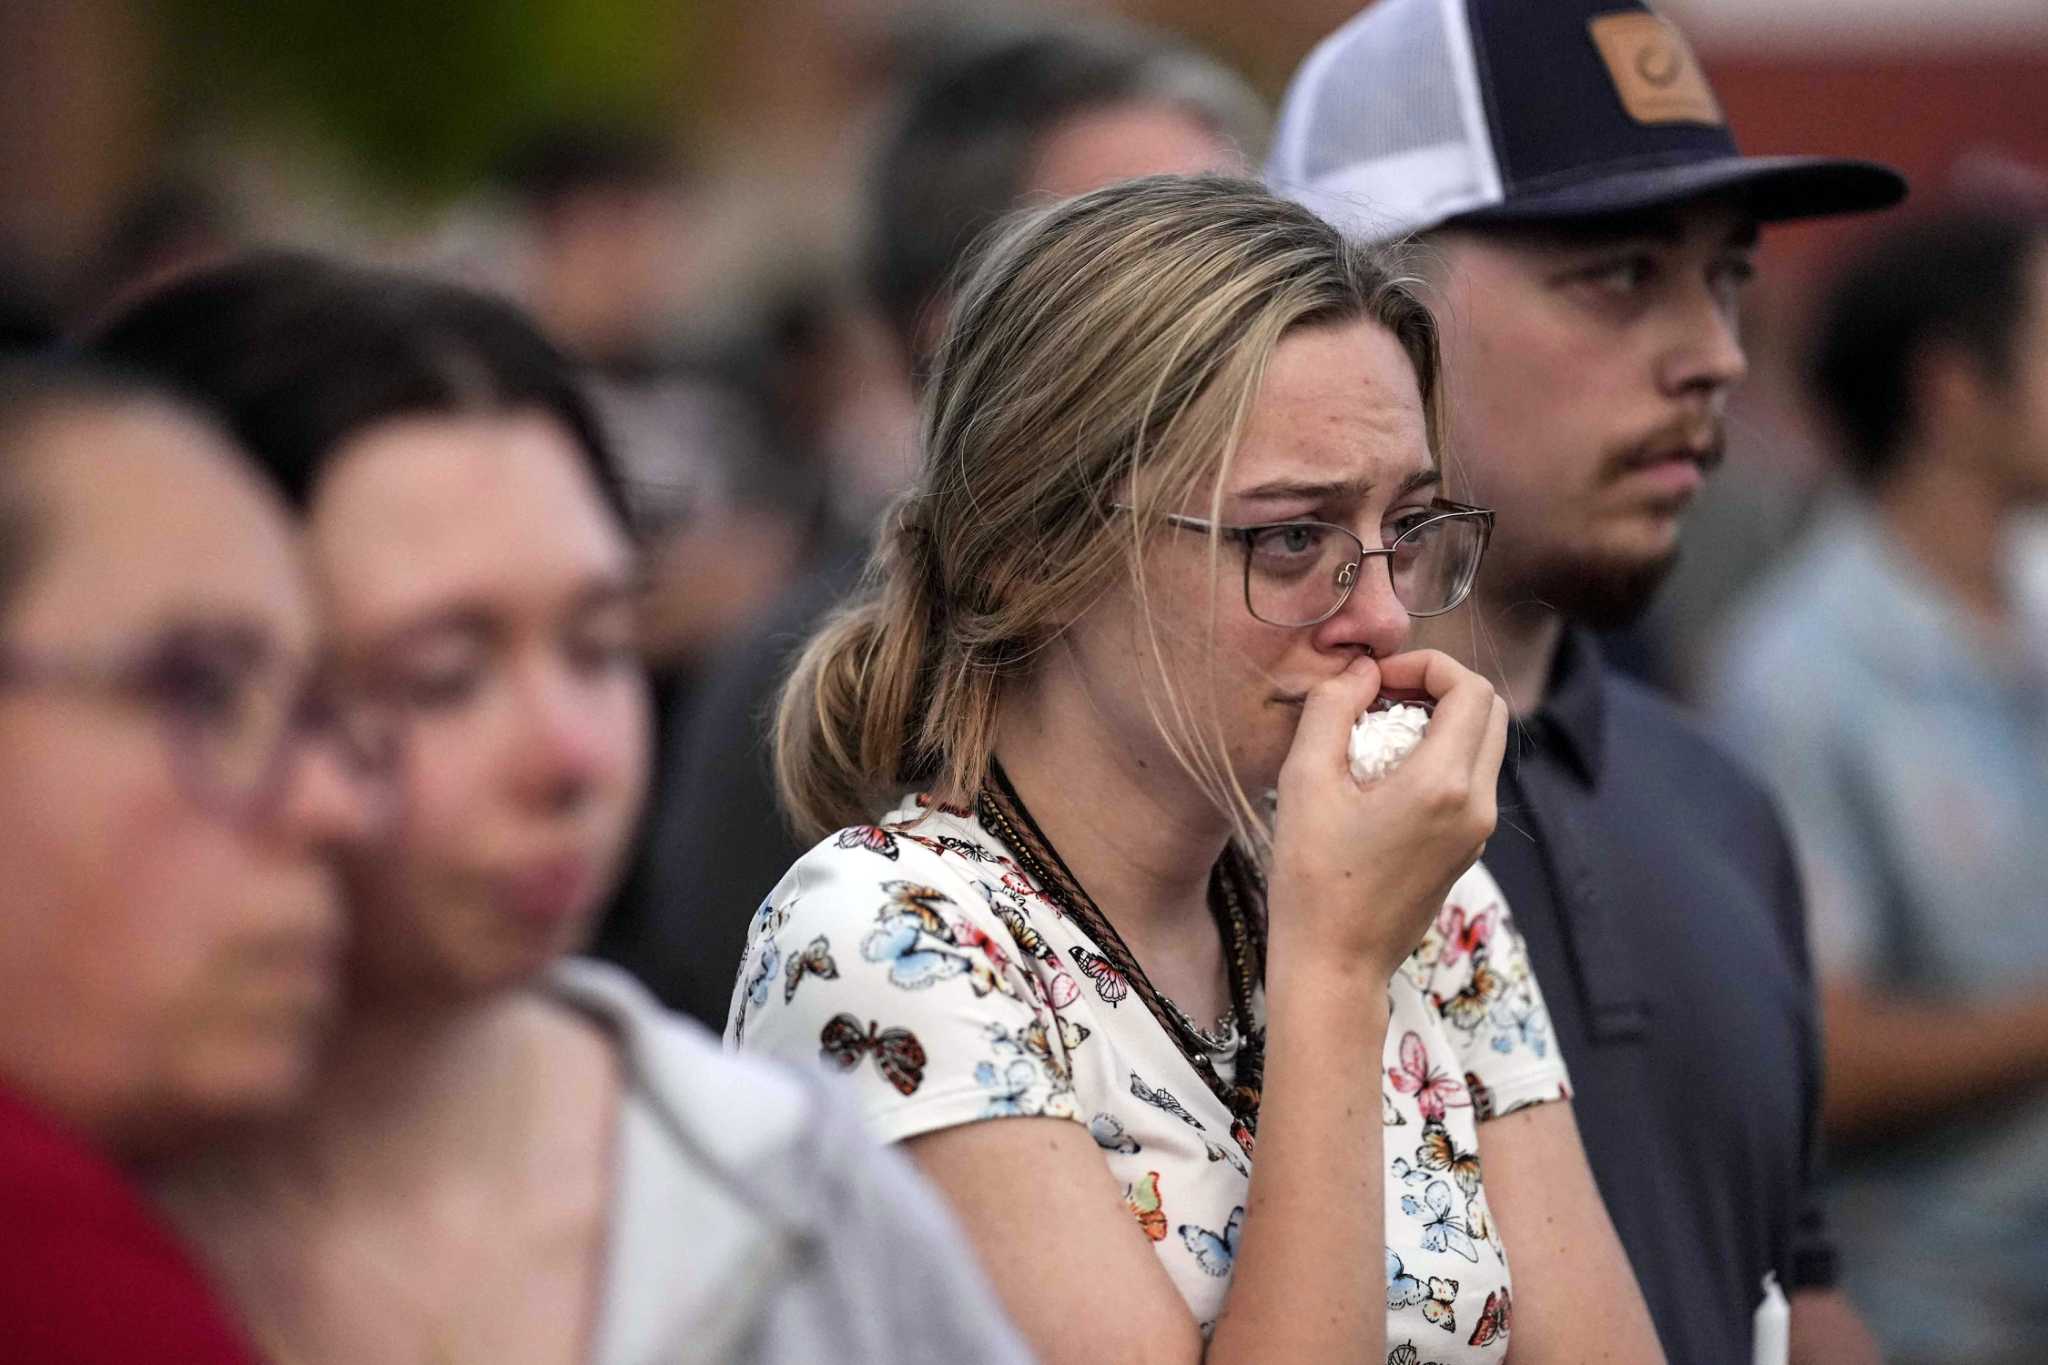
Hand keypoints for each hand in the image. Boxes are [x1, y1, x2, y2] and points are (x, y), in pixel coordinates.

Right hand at [1266, 649, 1506, 978]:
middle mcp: (1475, 805)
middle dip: (1439, 688)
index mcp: (1443, 784)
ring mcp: (1478, 831)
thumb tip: (1360, 670)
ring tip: (1376, 737)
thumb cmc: (1313, 878)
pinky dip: (1439, 758)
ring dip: (1439, 722)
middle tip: (1381, 699)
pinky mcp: (1467, 849)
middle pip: (1489, 711)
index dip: (1426, 666)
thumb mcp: (1305, 781)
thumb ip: (1332, 709)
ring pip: (1483, 745)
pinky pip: (1470, 780)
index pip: (1470, 689)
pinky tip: (1384, 777)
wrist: (1335, 964)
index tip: (1377, 680)